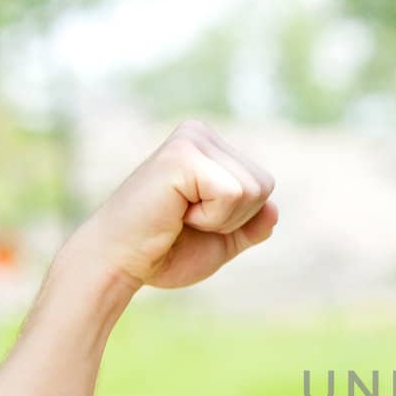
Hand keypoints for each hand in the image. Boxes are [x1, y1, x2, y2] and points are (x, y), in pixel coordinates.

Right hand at [80, 120, 279, 289]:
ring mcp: (190, 139)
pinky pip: (232, 194)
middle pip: (263, 186)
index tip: (195, 220)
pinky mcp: (182, 155)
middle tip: (186, 220)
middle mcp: (200, 133)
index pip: (264, 186)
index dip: (239, 219)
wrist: (120, 262)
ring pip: (252, 190)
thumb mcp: (222, 240)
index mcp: (211, 147)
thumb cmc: (165, 251)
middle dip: (233, 219)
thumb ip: (252, 225)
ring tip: (180, 215)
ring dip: (220, 219)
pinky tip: (176, 212)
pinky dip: (210, 217)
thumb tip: (275, 209)